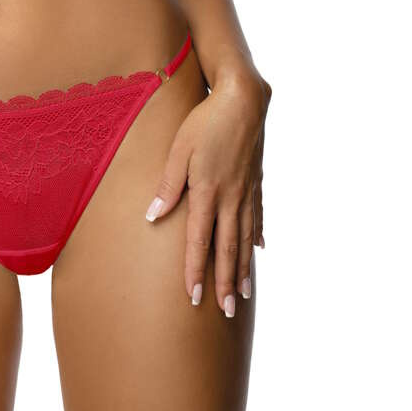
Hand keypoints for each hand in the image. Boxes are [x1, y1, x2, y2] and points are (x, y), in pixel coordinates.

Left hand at [145, 67, 270, 316]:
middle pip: (227, 250)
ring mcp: (247, 192)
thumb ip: (168, 185)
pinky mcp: (256, 182)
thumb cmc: (205, 121)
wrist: (245, 98)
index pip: (199, 242)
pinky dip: (256, 237)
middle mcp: (232, 198)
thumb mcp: (179, 150)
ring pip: (245, 239)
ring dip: (243, 269)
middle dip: (224, 283)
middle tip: (228, 312)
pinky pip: (257, 217)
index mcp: (209, 193)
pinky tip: (259, 251)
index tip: (193, 297)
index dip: (195, 271)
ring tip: (243, 294)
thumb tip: (153, 216)